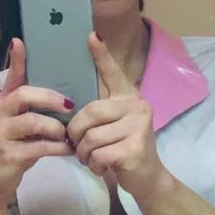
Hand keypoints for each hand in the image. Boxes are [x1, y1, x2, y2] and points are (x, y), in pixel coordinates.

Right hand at [0, 37, 73, 203]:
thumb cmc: (12, 148)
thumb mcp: (19, 124)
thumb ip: (32, 108)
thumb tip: (61, 92)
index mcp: (2, 104)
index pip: (10, 77)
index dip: (16, 60)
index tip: (20, 41)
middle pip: (22, 95)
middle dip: (49, 97)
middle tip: (69, 104)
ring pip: (31, 122)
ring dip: (55, 127)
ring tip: (68, 133)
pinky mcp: (8, 156)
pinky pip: (38, 147)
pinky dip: (57, 147)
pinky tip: (68, 149)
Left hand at [65, 32, 166, 200]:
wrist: (148, 179)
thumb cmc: (122, 149)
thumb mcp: (111, 125)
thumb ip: (97, 112)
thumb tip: (67, 103)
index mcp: (128, 96)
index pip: (112, 73)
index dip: (101, 55)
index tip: (91, 35)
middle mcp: (137, 106)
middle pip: (89, 112)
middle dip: (76, 134)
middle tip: (79, 146)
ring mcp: (138, 126)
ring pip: (90, 137)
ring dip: (85, 153)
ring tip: (93, 158)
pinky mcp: (135, 148)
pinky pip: (98, 153)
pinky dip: (94, 164)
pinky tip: (102, 166)